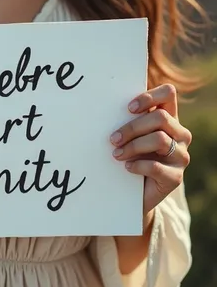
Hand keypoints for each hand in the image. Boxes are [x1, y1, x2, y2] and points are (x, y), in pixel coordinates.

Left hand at [110, 84, 191, 215]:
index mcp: (169, 118)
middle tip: (113, 138)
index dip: (149, 97)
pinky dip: (137, 165)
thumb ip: (129, 119)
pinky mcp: (176, 178)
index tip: (129, 108)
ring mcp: (181, 156)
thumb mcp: (131, 134)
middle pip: (161, 118)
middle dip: (132, 127)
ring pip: (160, 140)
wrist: (135, 192)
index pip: (168, 93)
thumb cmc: (131, 155)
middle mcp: (180, 134)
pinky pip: (156, 166)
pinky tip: (127, 167)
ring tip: (116, 154)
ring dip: (133, 146)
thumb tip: (105, 104)